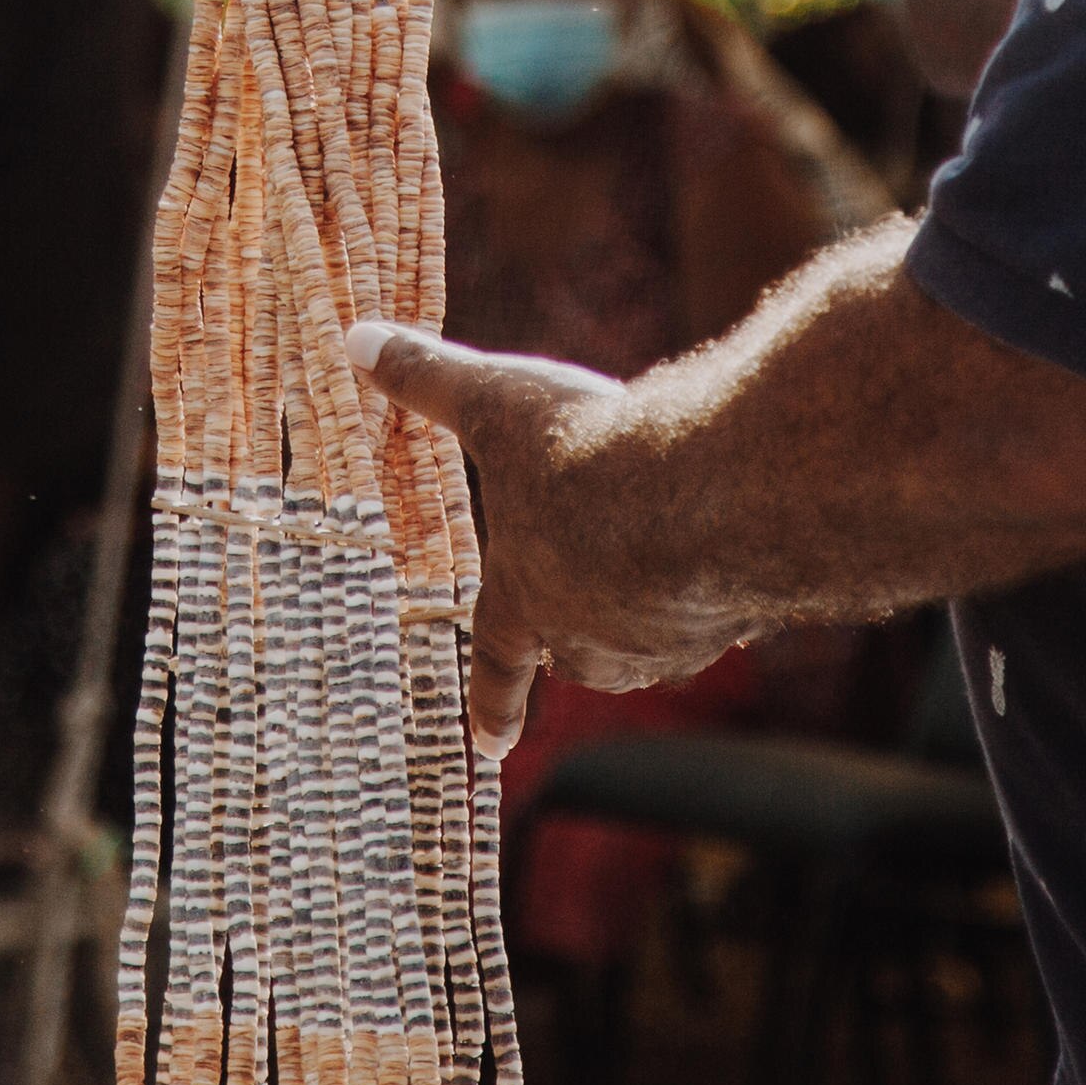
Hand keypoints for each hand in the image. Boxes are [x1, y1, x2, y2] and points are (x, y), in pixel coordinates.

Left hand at [350, 321, 741, 755]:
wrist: (702, 489)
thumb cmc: (583, 452)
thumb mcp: (496, 401)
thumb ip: (429, 378)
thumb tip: (355, 337)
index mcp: (524, 598)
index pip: (498, 663)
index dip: (493, 703)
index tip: (488, 747)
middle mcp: (591, 636)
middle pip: (579, 650)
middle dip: (581, 624)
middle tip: (591, 579)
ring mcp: (665, 638)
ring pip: (652, 633)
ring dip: (652, 597)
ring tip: (660, 535)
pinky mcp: (730, 621)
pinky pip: (718, 612)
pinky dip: (716, 583)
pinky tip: (726, 534)